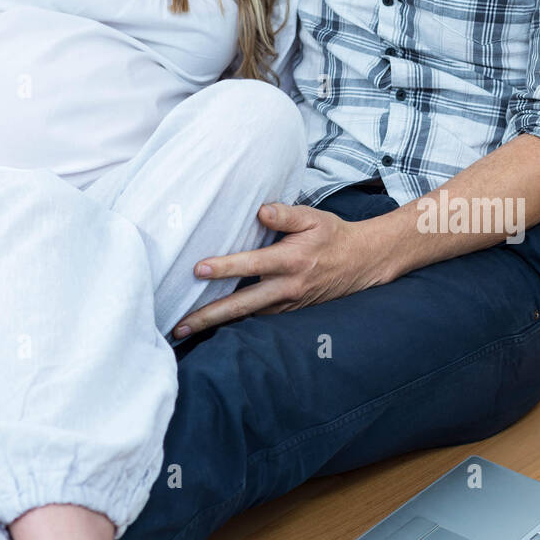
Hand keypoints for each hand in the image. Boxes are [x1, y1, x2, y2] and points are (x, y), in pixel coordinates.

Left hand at [171, 201, 392, 339]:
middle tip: (179, 326)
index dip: (225, 267)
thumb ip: (285, 214)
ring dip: (218, 324)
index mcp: (291, 260)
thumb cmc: (332, 235)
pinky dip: (235, 323)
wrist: (361, 262)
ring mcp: (288, 304)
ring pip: (247, 316)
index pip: (252, 264)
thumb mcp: (313, 217)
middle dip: (209, 316)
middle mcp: (287, 287)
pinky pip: (258, 319)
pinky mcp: (289, 312)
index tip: (198, 269)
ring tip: (185, 330)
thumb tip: (260, 210)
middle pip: (242, 305)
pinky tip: (213, 326)